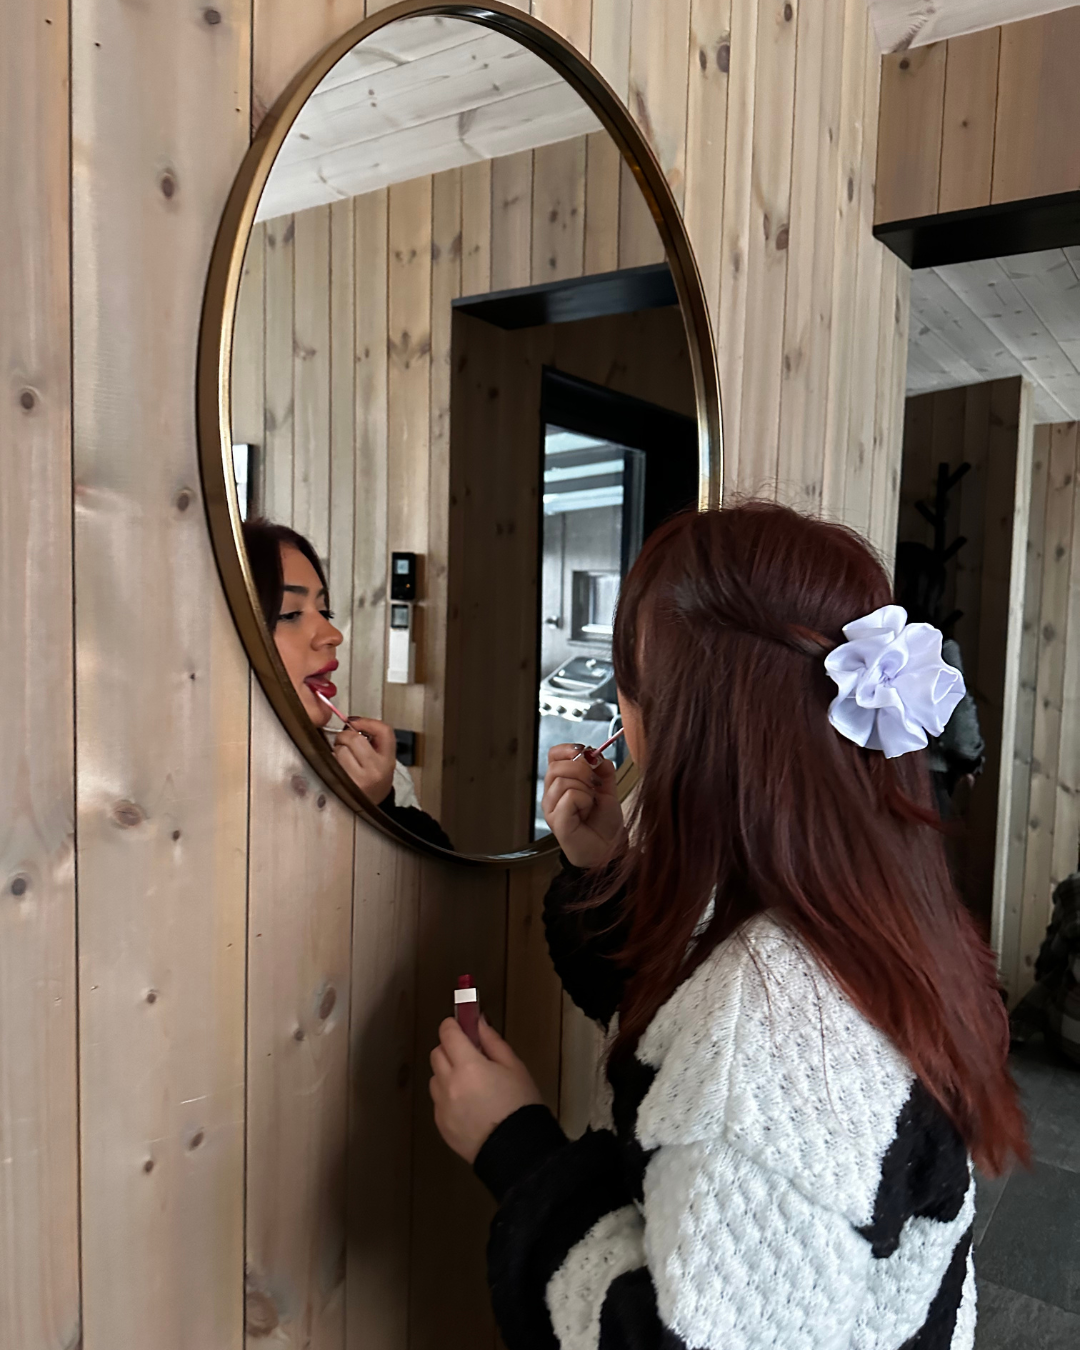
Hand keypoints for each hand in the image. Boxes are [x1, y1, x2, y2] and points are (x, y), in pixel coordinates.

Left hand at [333, 717, 396, 803]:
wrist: (369, 805)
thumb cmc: (374, 778)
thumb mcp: (382, 759)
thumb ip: (373, 740)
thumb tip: (351, 723)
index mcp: (388, 761)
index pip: (384, 731)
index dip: (368, 722)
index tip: (356, 722)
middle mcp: (375, 770)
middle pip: (355, 739)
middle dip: (346, 736)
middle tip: (344, 741)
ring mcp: (357, 779)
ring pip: (340, 750)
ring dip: (337, 749)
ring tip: (342, 757)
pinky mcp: (341, 785)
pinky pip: (331, 762)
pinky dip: (330, 760)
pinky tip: (336, 766)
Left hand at [429, 1016, 541, 1164]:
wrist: (517, 1151)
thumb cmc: (520, 1106)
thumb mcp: (514, 1066)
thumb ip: (492, 1041)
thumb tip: (478, 1022)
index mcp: (468, 1066)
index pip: (447, 1033)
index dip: (453, 1025)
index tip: (460, 1023)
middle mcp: (449, 1084)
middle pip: (437, 1053)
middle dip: (450, 1049)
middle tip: (469, 1054)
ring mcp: (442, 1106)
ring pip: (435, 1078)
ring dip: (447, 1074)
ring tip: (471, 1084)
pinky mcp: (441, 1125)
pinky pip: (438, 1101)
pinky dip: (448, 1097)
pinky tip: (469, 1104)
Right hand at [542, 743, 625, 867]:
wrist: (611, 847)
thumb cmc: (605, 821)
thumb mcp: (607, 788)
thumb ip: (602, 769)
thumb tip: (596, 754)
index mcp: (560, 782)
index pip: (554, 755)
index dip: (569, 749)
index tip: (586, 753)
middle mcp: (551, 794)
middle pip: (556, 766)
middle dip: (581, 769)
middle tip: (595, 784)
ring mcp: (551, 808)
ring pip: (563, 780)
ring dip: (585, 788)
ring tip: (591, 802)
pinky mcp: (557, 821)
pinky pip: (569, 796)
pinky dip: (584, 800)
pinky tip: (587, 811)